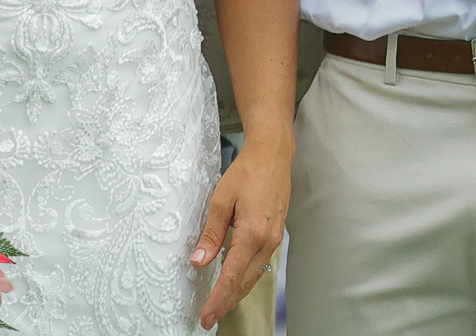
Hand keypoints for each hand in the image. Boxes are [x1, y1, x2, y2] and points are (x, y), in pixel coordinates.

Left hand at [190, 131, 288, 328]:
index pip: (231, 276)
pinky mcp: (275, 236)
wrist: (273, 156)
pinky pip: (260, 264)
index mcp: (252, 233)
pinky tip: (235, 282)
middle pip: (244, 282)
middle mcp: (267, 241)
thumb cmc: (246, 173)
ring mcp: (274, 240)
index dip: (218, 299)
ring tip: (219, 306)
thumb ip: (211, 234)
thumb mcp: (221, 200)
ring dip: (236, 293)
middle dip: (226, 302)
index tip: (206, 315)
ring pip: (254, 276)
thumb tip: (199, 261)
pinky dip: (246, 278)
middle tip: (208, 318)